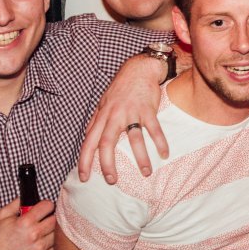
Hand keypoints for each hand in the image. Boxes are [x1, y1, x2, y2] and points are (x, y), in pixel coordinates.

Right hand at [0, 199, 55, 249]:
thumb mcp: (2, 217)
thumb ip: (16, 204)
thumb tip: (27, 197)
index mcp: (25, 222)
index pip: (48, 206)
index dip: (46, 205)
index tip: (44, 209)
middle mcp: (34, 235)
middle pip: (55, 220)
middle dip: (50, 218)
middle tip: (43, 221)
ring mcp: (40, 249)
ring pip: (57, 234)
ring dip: (51, 232)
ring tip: (42, 233)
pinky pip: (55, 248)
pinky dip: (51, 245)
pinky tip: (41, 244)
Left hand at [77, 55, 168, 182]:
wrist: (138, 69)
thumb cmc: (120, 88)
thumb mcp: (103, 103)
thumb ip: (96, 121)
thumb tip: (87, 137)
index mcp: (102, 116)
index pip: (89, 141)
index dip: (84, 160)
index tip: (84, 177)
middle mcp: (114, 115)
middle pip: (107, 142)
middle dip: (107, 164)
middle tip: (111, 180)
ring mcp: (131, 112)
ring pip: (134, 139)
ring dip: (140, 158)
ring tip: (146, 173)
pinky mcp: (148, 109)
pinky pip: (154, 129)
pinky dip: (160, 142)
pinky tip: (164, 154)